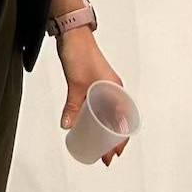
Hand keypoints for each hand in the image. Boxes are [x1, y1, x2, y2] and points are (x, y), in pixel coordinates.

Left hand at [57, 30, 126, 166]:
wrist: (72, 34)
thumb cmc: (80, 54)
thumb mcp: (75, 83)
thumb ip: (72, 106)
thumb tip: (68, 126)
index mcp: (115, 89)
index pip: (124, 121)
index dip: (121, 140)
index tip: (115, 154)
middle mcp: (112, 90)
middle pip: (117, 121)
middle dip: (113, 141)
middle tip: (105, 158)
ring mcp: (103, 88)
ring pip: (108, 116)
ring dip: (104, 132)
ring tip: (97, 147)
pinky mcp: (92, 85)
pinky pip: (98, 108)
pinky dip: (96, 121)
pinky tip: (88, 128)